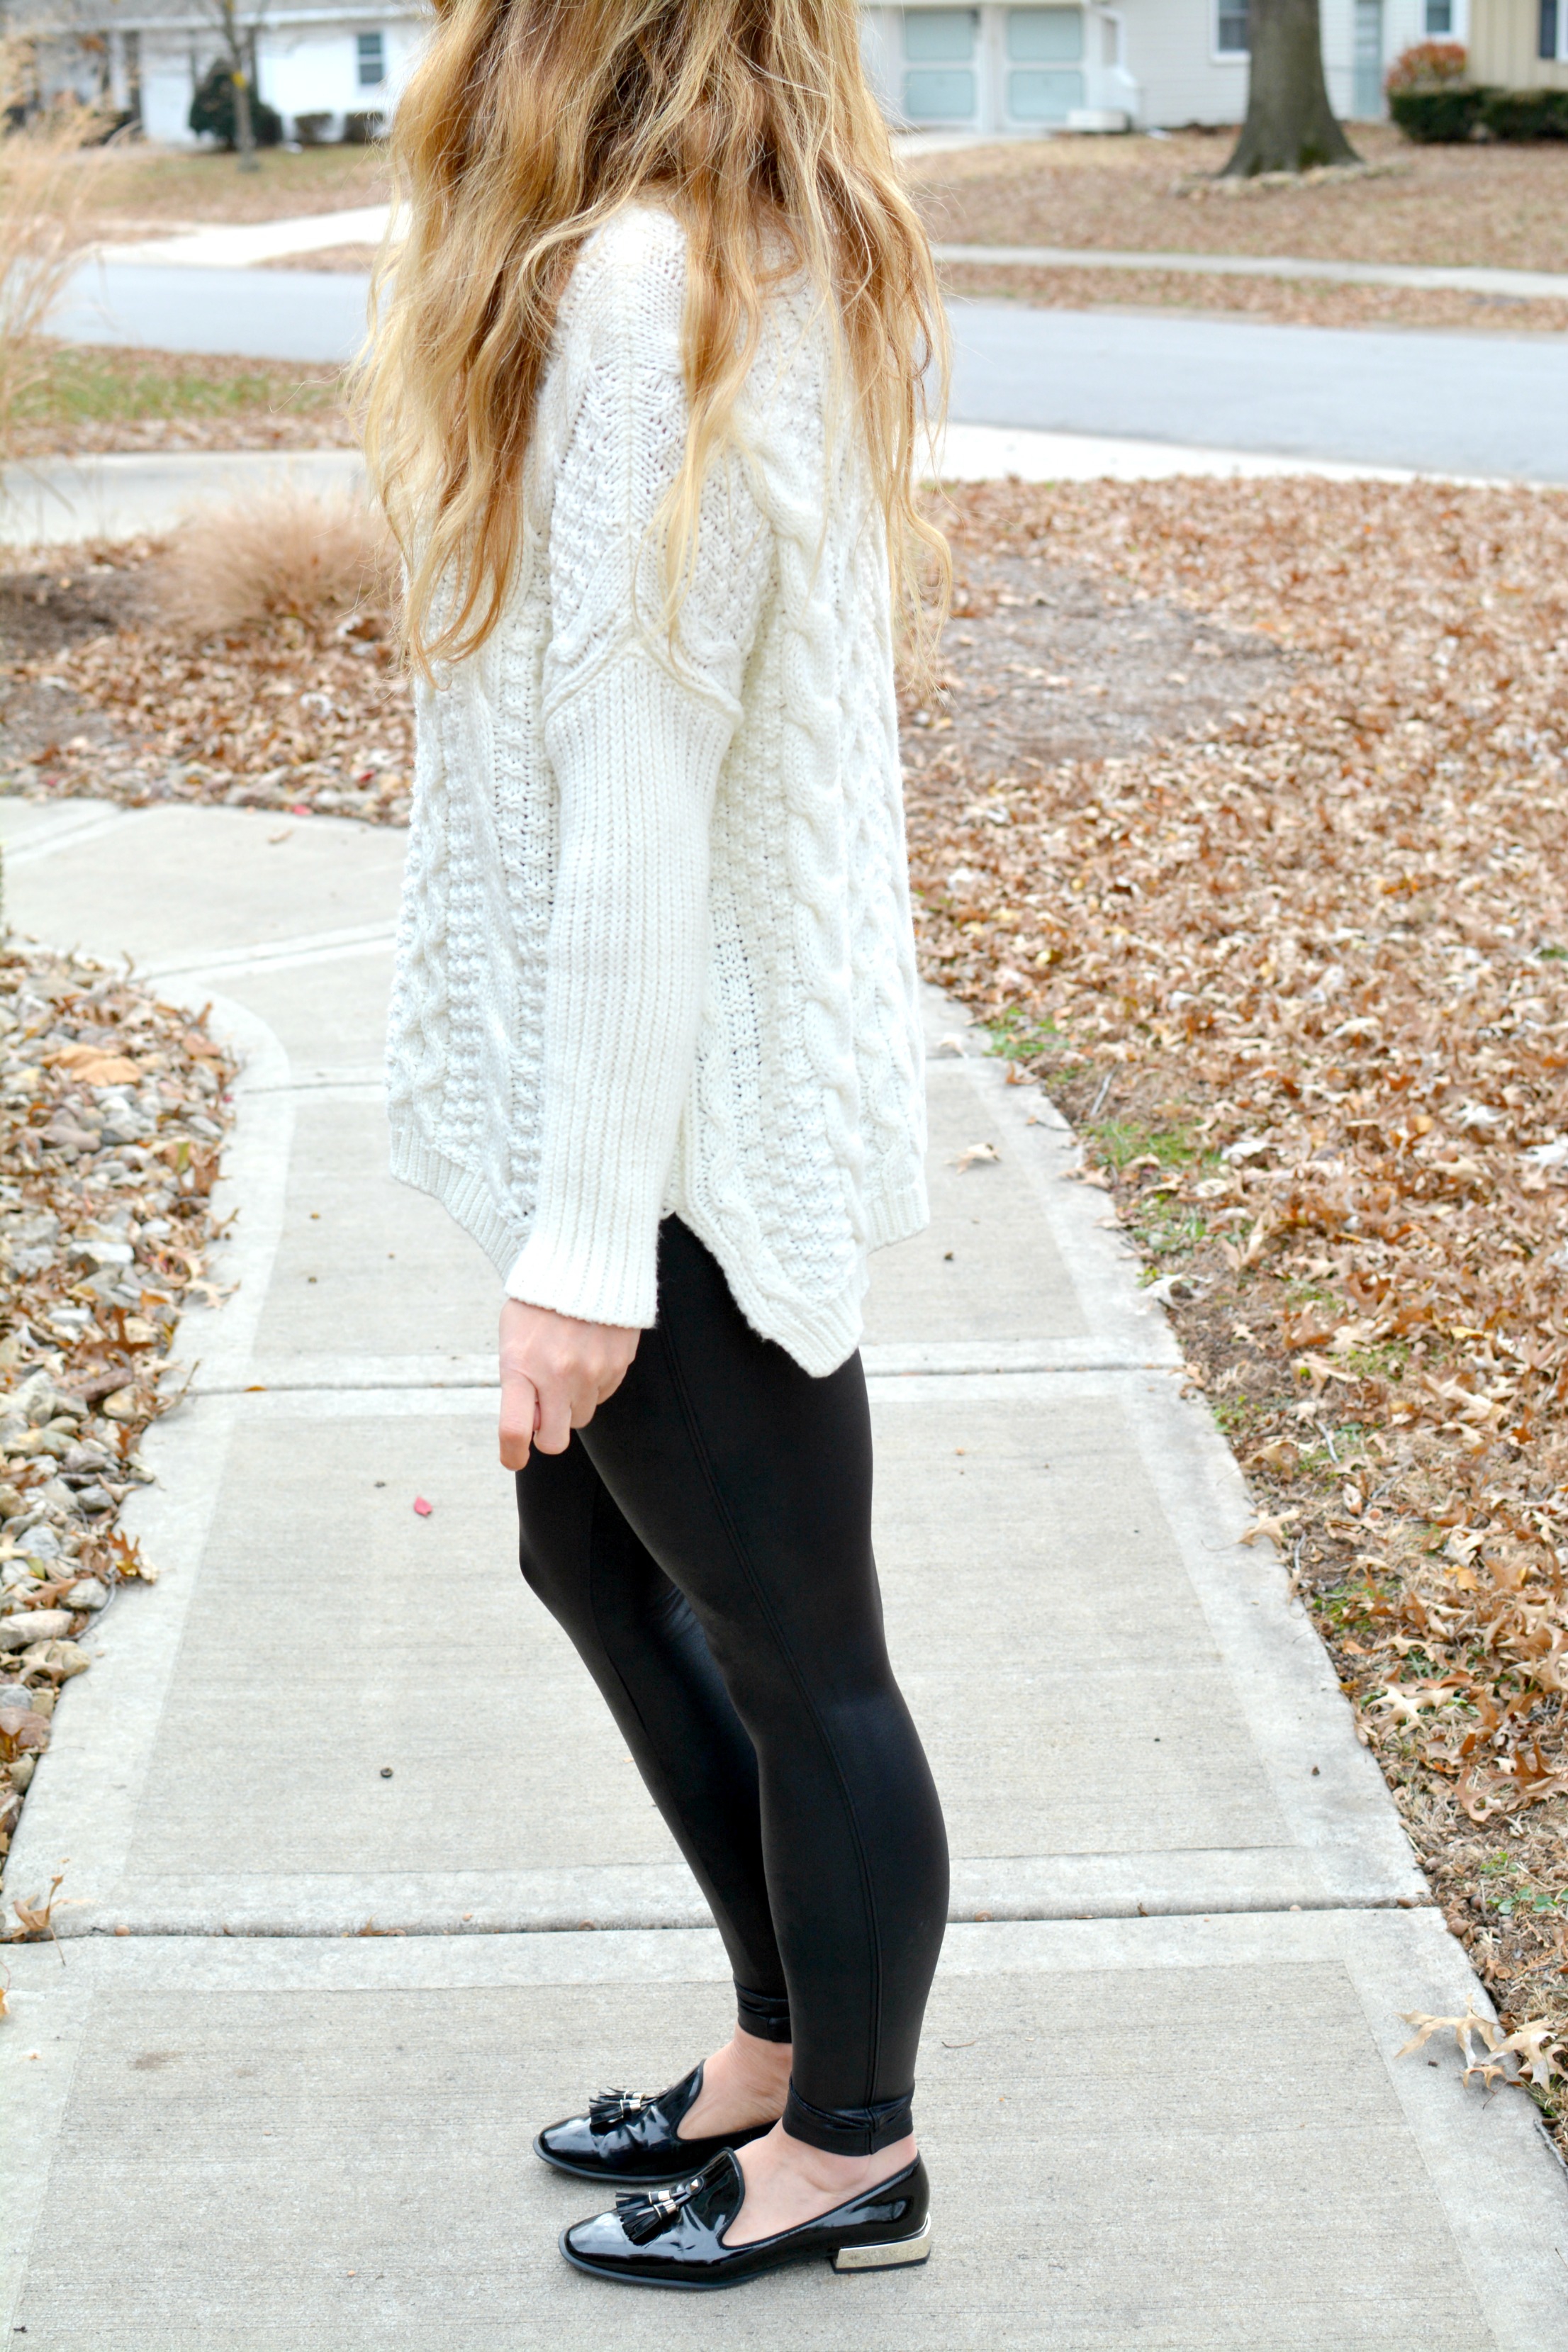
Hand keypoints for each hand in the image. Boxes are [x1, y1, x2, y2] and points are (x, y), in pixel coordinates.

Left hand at [499, 1298, 639, 1469]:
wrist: (584, 1263)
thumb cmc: (538, 1303)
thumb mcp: (512, 1337)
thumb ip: (516, 1381)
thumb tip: (532, 1422)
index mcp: (521, 1366)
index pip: (514, 1431)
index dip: (512, 1455)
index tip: (514, 1459)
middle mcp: (557, 1375)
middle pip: (554, 1440)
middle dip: (547, 1433)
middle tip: (542, 1408)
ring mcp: (592, 1372)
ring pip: (581, 1417)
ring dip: (571, 1403)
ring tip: (566, 1365)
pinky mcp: (617, 1366)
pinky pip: (603, 1395)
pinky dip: (593, 1384)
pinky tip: (586, 1354)